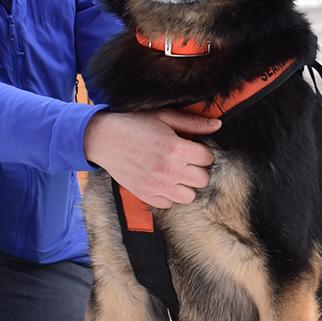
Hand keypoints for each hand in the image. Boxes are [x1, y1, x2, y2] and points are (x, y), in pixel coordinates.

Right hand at [83, 109, 220, 207]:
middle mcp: (169, 170)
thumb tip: (217, 125)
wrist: (104, 139)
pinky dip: (168, 195)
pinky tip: (162, 181)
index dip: (202, 152)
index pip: (208, 158)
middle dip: (197, 169)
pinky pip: (169, 204)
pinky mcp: (146, 195)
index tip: (193, 148)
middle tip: (185, 160)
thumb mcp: (164, 117)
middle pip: (202, 179)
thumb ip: (192, 122)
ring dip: (185, 185)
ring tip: (175, 173)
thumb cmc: (134, 124)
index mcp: (176, 149)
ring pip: (189, 196)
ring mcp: (157, 186)